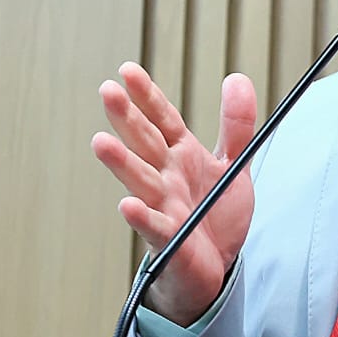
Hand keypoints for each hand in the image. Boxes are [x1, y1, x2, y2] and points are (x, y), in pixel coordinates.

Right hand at [91, 63, 257, 325]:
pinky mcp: (170, 238)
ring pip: (141, 180)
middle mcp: (167, 177)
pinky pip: (154, 226)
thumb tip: (237, 79)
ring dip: (122, 163)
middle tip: (108, 92)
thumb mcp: (233, 163)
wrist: (218, 266)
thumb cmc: (216, 214)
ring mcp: (165, 206)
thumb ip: (235, 124)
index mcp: (181, 155)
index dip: (147, 96)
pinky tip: (127, 205)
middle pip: (145, 143)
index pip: (161, 119)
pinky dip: (141, 216)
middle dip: (127, 118)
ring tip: (100, 142)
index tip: (128, 71)